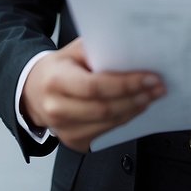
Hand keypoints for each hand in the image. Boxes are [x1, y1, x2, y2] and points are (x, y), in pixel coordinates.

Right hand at [21, 38, 165, 151]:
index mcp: (56, 80)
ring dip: (134, 110)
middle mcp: (56, 108)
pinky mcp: (73, 141)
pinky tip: (135, 107)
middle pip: (105, 108)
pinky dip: (124, 120)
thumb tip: (132, 50)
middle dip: (136, 98)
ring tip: (151, 96)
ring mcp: (64, 129)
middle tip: (157, 87)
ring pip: (108, 123)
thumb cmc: (58, 68)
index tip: (150, 78)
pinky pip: (106, 133)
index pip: (95, 87)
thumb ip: (98, 49)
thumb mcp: (73, 50)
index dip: (125, 84)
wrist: (33, 91)